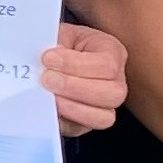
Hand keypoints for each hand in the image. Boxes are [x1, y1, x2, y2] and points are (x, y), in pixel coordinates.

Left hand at [42, 22, 128, 136]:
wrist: (49, 57)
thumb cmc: (58, 43)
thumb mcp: (60, 33)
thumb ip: (55, 42)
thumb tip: (46, 56)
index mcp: (112, 52)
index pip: (106, 64)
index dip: (75, 64)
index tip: (47, 58)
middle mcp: (116, 82)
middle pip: (112, 94)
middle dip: (75, 87)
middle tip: (46, 79)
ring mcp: (105, 106)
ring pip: (104, 117)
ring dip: (72, 108)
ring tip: (48, 96)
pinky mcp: (86, 123)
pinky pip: (81, 129)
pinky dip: (64, 121)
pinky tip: (48, 108)